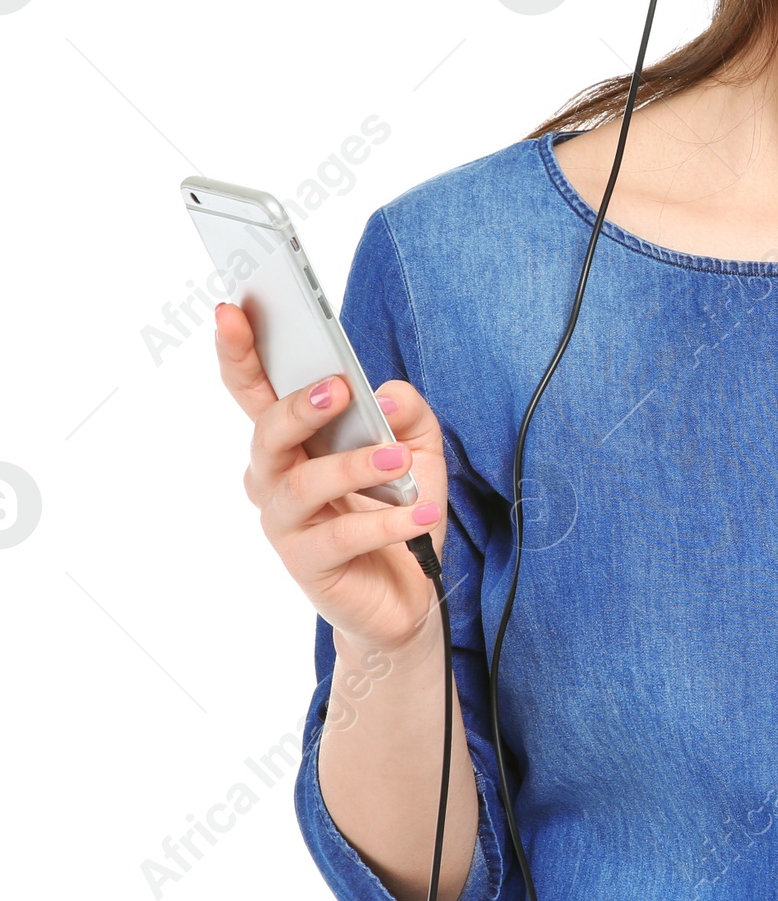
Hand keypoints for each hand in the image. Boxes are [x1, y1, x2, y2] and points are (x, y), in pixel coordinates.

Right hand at [214, 301, 450, 661]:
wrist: (410, 591)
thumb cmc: (400, 507)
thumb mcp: (421, 450)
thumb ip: (409, 412)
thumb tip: (389, 396)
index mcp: (296, 438)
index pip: (256, 388)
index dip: (239, 350)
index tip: (233, 309)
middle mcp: (277, 476)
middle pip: (266, 431)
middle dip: (295, 406)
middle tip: (336, 389)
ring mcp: (287, 523)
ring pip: (301, 484)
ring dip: (352, 466)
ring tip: (399, 460)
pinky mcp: (307, 565)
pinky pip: (340, 538)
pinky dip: (384, 522)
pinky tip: (418, 513)